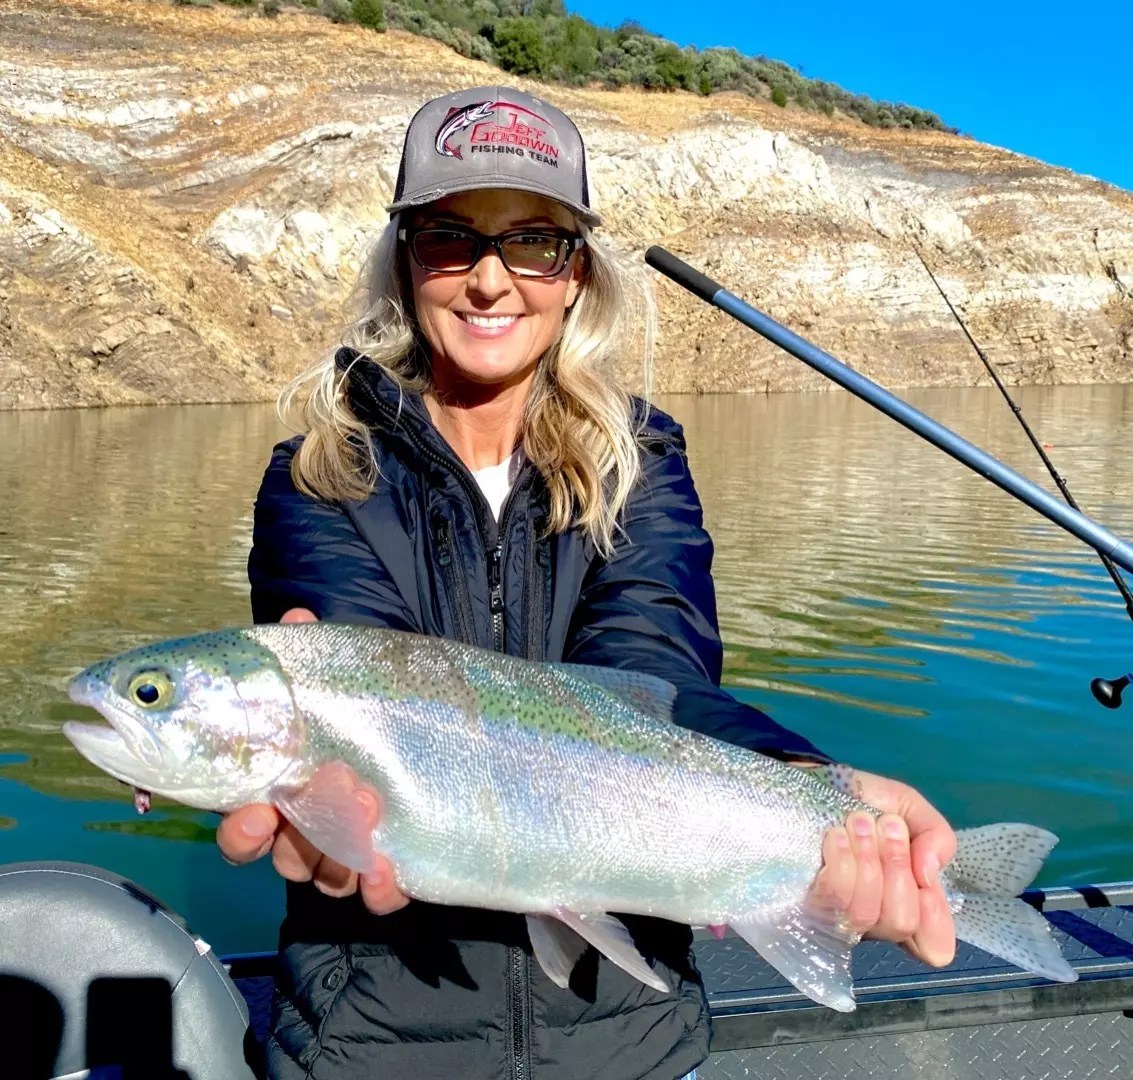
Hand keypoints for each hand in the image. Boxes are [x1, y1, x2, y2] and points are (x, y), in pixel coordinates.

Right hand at [215, 607, 408, 915]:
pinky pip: (378, 896)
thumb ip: (309, 653)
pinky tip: (389, 872)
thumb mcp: (336, 677)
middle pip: (283, 857)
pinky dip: (380, 890)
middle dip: (297, 836)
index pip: (243, 829)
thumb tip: (296, 616)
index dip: (241, 832)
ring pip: (328, 875)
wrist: (427, 727)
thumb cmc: (360, 707)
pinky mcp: (392, 868)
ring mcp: (349, 852)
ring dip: (342, 848)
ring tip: (371, 805)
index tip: (255, 814)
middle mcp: (308, 830)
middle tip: (329, 793)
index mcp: (281, 792)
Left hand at [810, 768, 956, 966]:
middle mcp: (872, 917)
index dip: (936, 921)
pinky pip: (833, 899)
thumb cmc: (860, 801)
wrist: (808, 781)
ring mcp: (837, 916)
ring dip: (868, 860)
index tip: (925, 879)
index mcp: (903, 900)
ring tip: (857, 822)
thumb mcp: (907, 808)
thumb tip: (929, 873)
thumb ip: (936, 835)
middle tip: (886, 825)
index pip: (932, 946)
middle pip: (900, 923)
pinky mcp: (806, 905)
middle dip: (897, 867)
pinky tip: (836, 837)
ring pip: (865, 913)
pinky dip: (842, 864)